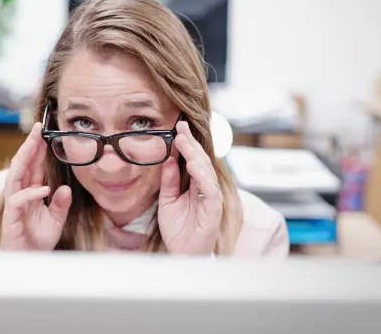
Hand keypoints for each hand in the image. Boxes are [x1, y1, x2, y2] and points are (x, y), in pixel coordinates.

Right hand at [0, 122, 71, 250]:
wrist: (28, 262)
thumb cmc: (38, 240)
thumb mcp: (56, 220)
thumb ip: (61, 204)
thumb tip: (67, 188)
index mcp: (30, 191)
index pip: (32, 166)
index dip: (37, 149)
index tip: (44, 133)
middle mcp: (20, 194)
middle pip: (22, 165)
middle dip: (29, 146)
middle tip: (38, 130)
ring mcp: (14, 205)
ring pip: (15, 177)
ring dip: (24, 160)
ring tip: (34, 145)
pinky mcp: (11, 218)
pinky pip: (18, 201)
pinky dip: (31, 194)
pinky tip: (43, 189)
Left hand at [158, 121, 222, 255]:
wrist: (182, 254)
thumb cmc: (178, 229)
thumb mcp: (167, 200)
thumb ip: (169, 180)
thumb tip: (169, 159)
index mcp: (194, 185)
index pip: (192, 159)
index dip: (186, 144)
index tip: (178, 127)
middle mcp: (205, 188)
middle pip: (201, 160)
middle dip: (191, 143)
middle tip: (181, 127)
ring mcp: (211, 198)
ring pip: (206, 171)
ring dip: (195, 155)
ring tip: (184, 141)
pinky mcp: (213, 209)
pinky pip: (210, 190)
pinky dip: (202, 176)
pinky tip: (193, 165)